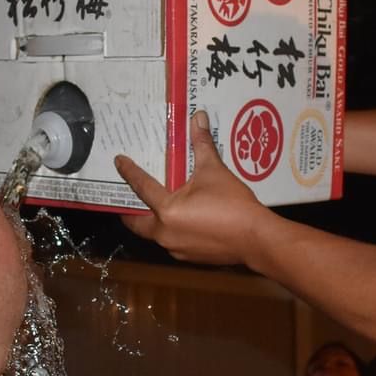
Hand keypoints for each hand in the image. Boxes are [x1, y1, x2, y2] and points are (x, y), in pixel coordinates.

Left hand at [115, 111, 267, 265]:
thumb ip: (202, 144)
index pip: (141, 187)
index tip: (119, 162)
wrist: (256, 238)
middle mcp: (165, 233)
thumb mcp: (214, 171)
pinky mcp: (190, 258)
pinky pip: (172, 242)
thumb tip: (198, 117)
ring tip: (153, 209)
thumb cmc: (232, 204)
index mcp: (166, 211)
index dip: (129, 172)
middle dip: (129, 212)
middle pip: (137, 224)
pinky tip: (181, 222)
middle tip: (126, 199)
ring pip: (155, 235)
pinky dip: (171, 231)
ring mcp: (177, 249)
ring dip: (151, 222)